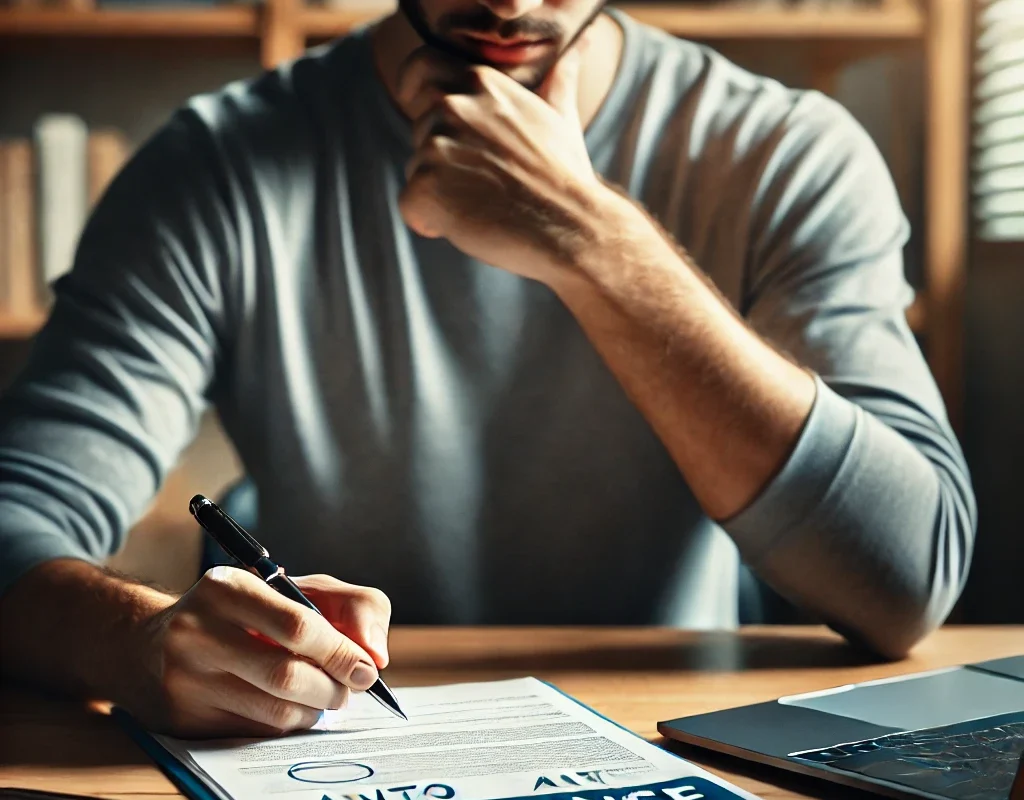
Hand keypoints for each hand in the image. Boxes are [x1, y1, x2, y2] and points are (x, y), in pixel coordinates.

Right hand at [134, 567, 390, 737]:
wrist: (152, 643)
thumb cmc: (246, 612)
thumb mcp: (298, 589)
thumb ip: (353, 606)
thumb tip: (376, 654)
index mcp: (228, 587)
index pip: (298, 625)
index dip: (342, 652)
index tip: (368, 669)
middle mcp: (198, 631)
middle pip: (288, 675)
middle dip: (333, 688)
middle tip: (350, 689)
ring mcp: (185, 678)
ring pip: (275, 711)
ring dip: (314, 710)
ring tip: (322, 697)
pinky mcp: (183, 719)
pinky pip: (255, 732)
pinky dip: (286, 724)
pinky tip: (289, 708)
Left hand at [396, 42, 608, 283]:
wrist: (570, 224)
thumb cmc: (566, 177)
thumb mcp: (562, 117)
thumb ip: (557, 81)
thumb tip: (581, 46)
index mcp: (481, 83)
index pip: (422, 67)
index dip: (414, 86)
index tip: (413, 100)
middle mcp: (453, 106)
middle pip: (420, 130)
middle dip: (441, 158)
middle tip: (485, 182)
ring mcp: (437, 145)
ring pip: (416, 170)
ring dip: (441, 193)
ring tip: (485, 204)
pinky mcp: (426, 186)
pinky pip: (410, 207)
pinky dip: (430, 222)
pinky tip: (469, 225)